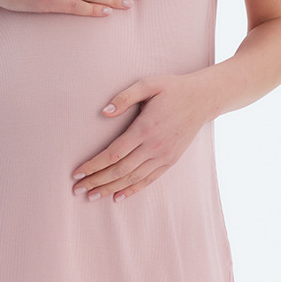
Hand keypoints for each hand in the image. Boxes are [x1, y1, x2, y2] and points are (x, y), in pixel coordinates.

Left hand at [71, 73, 212, 202]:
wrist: (202, 99)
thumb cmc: (172, 89)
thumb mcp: (148, 84)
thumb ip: (124, 97)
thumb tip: (103, 112)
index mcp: (145, 128)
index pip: (113, 153)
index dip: (93, 165)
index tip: (77, 172)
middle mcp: (154, 146)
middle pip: (119, 170)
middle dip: (97, 181)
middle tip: (77, 189)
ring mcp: (163, 156)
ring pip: (132, 178)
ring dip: (110, 188)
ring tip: (92, 196)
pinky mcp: (170, 160)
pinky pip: (148, 180)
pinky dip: (132, 190)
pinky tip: (117, 197)